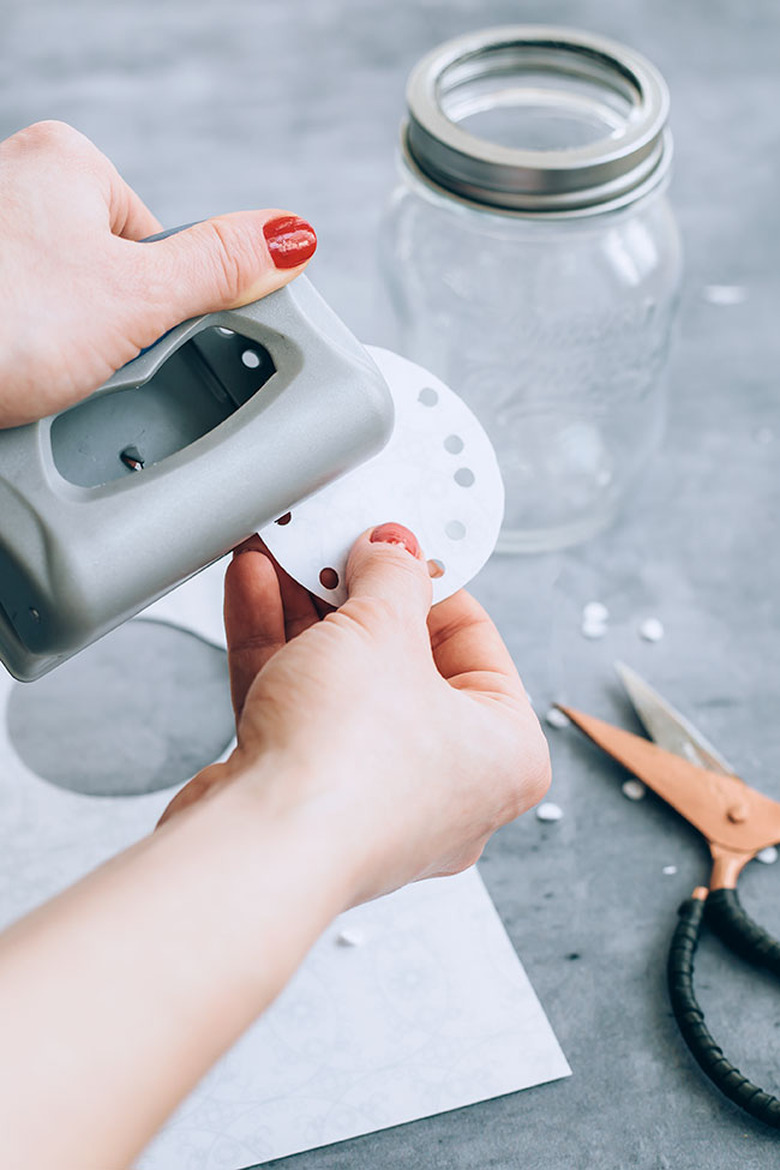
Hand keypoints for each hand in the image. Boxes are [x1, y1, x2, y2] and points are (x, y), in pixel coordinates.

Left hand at [0, 120, 315, 425]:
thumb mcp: (133, 299)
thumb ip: (217, 269)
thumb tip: (291, 235)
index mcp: (68, 162)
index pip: (158, 240)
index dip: (163, 305)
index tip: (143, 339)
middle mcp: (17, 185)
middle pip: (113, 278)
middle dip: (113, 333)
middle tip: (91, 364)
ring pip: (66, 313)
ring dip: (69, 356)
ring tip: (40, 375)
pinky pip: (24, 332)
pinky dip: (24, 362)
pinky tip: (14, 379)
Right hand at [160, 524, 549, 905]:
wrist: (257, 850)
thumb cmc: (348, 769)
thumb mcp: (382, 632)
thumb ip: (391, 576)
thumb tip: (394, 549)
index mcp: (505, 753)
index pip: (475, 642)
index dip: (430, 581)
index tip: (396, 543)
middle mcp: (447, 783)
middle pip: (400, 660)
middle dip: (353, 593)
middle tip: (332, 545)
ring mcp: (373, 795)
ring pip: (342, 682)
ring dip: (305, 611)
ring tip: (282, 552)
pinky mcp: (307, 797)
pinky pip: (301, 708)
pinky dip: (278, 648)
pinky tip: (255, 589)